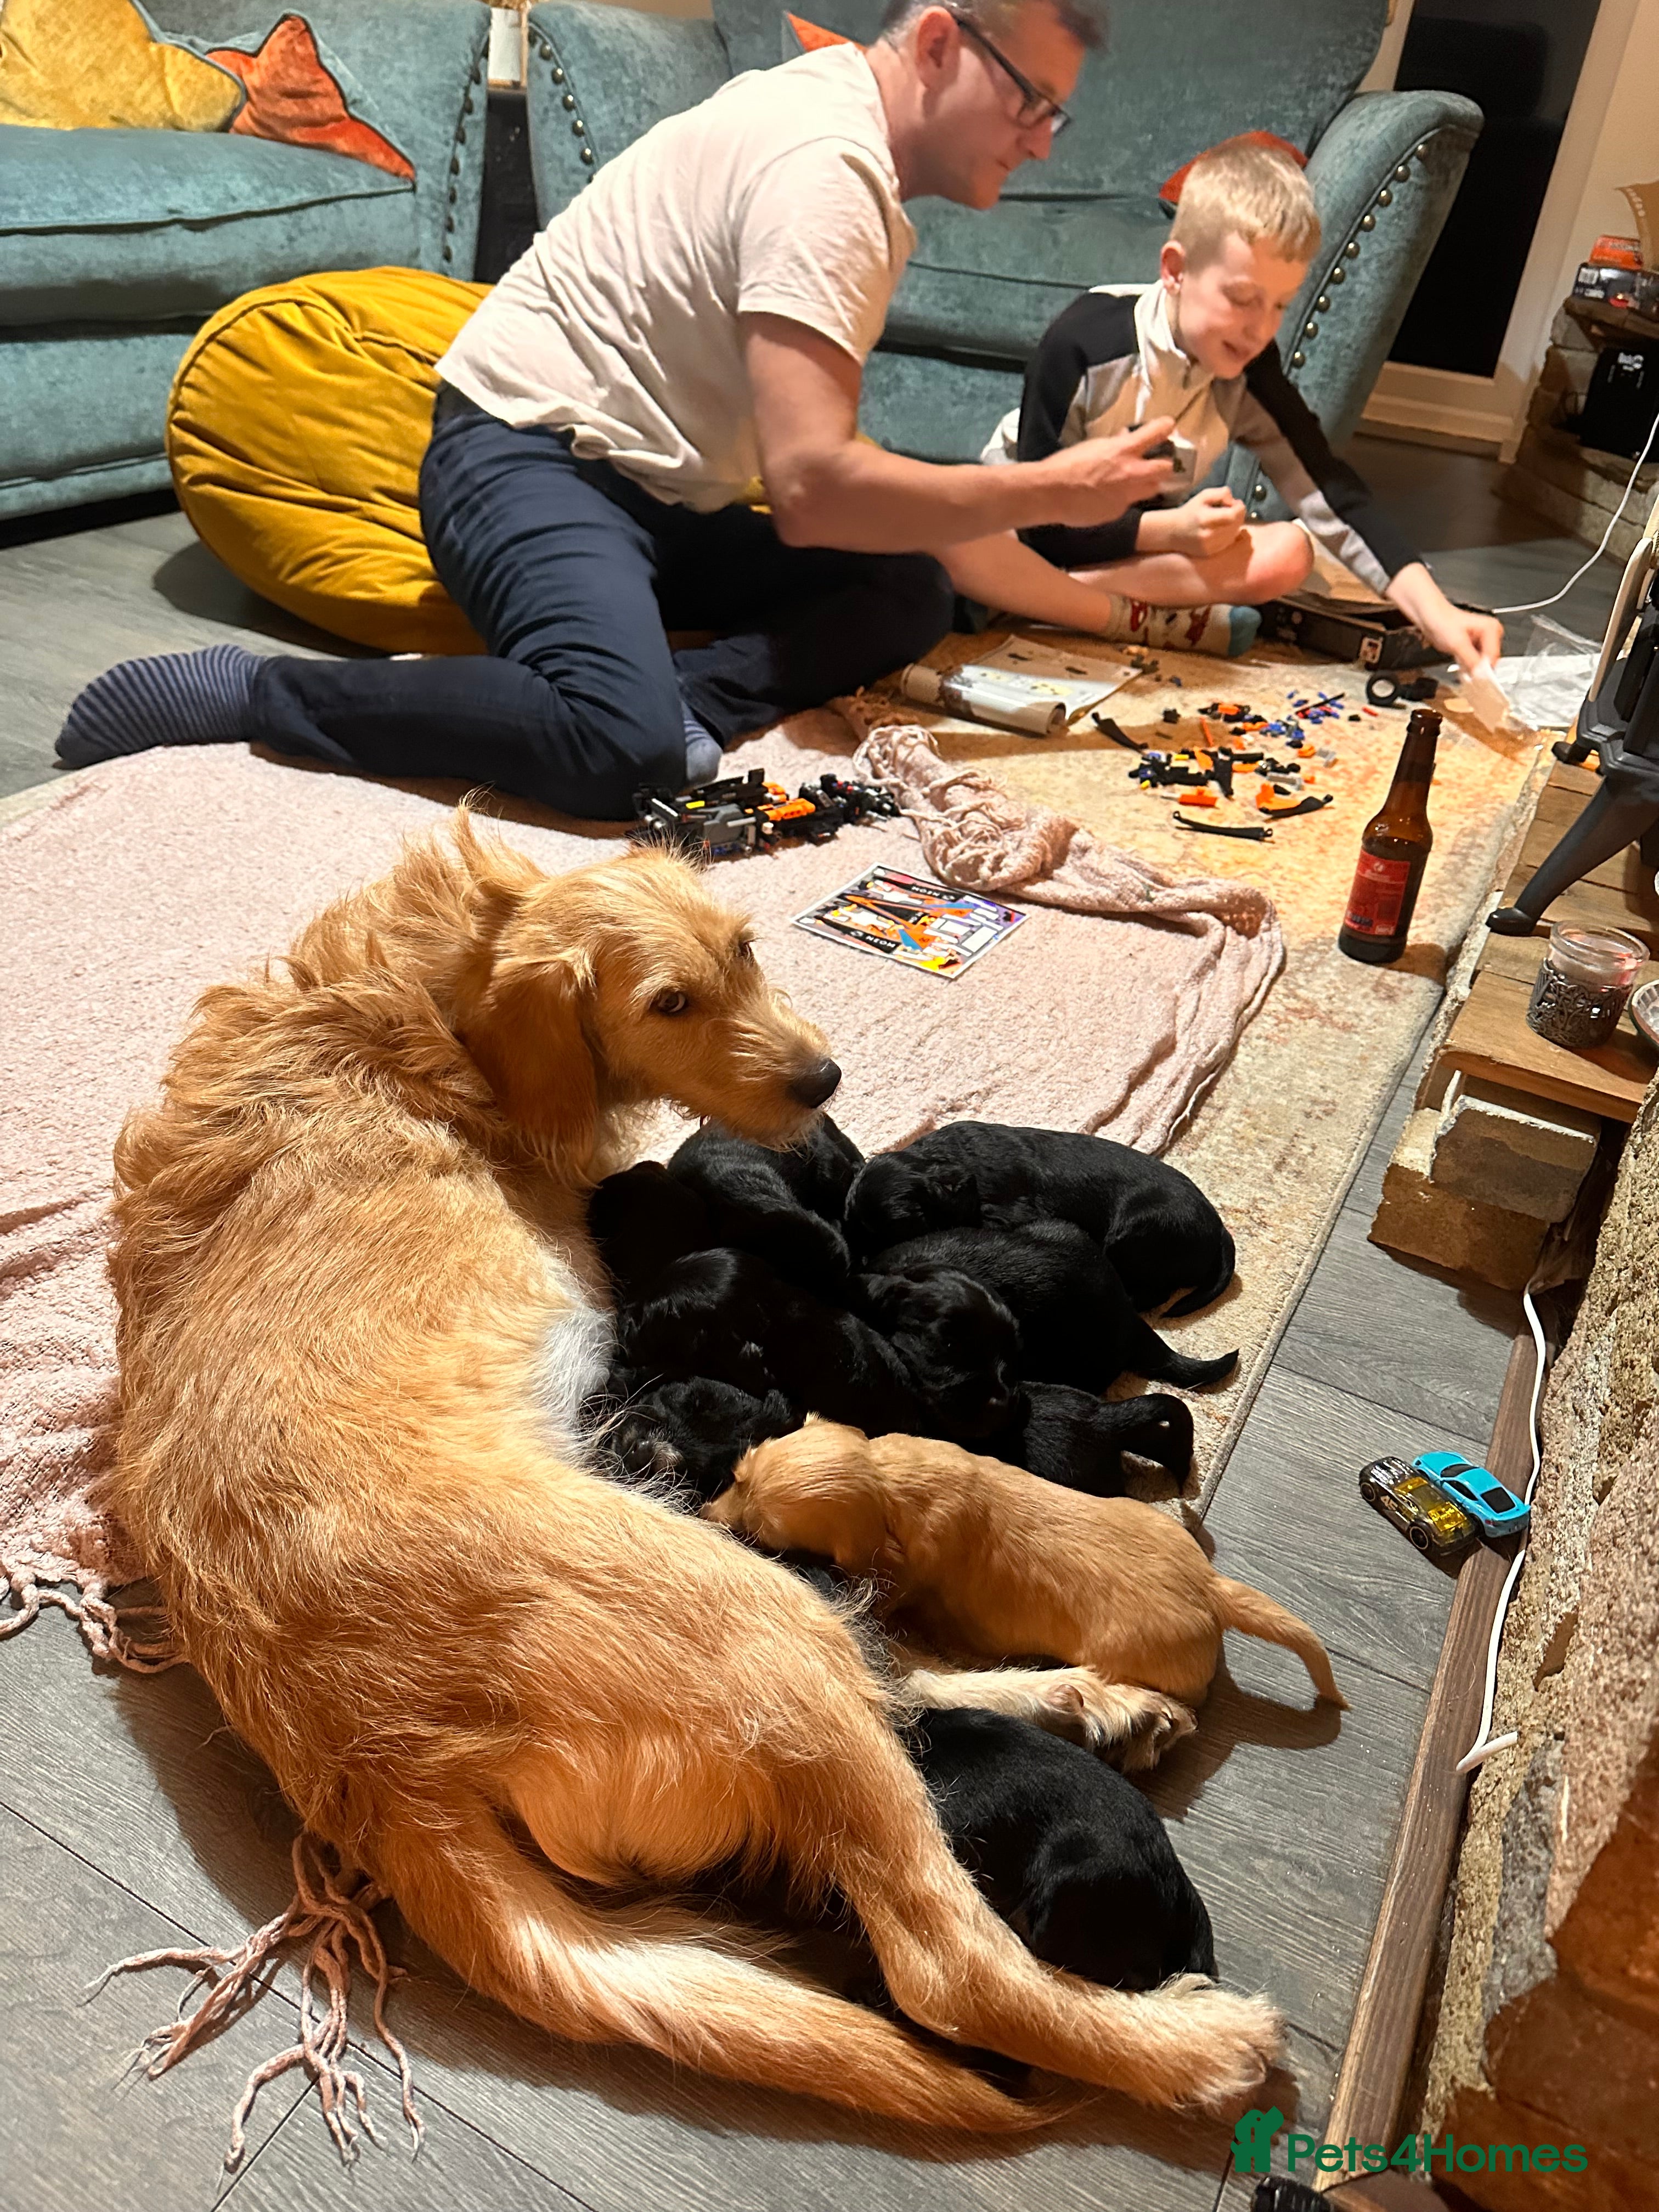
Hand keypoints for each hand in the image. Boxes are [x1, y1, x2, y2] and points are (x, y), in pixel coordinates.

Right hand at [1037, 416, 1177, 527]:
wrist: (1050, 493)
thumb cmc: (1066, 465)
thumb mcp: (1093, 446)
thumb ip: (1114, 444)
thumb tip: (1125, 438)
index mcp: (1124, 450)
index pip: (1156, 433)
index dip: (1165, 427)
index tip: (1168, 426)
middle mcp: (1131, 473)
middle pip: (1166, 468)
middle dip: (1163, 464)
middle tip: (1156, 462)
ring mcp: (1127, 495)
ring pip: (1152, 489)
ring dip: (1149, 483)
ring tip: (1137, 480)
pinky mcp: (1117, 512)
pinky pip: (1129, 503)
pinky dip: (1124, 498)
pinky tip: (1109, 496)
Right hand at [1140, 487, 1246, 558]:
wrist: (1174, 532)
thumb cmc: (1190, 512)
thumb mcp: (1203, 496)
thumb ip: (1221, 493)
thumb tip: (1233, 501)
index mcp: (1204, 519)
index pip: (1232, 515)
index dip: (1239, 508)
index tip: (1237, 503)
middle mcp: (1207, 535)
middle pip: (1235, 525)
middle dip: (1238, 515)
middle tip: (1231, 509)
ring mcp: (1209, 547)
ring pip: (1234, 534)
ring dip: (1234, 524)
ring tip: (1225, 518)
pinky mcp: (1210, 553)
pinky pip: (1228, 542)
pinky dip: (1229, 534)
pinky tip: (1221, 528)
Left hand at [1386, 562, 1503, 673]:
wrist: (1430, 616)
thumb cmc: (1442, 622)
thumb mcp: (1457, 644)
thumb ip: (1471, 660)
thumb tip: (1481, 675)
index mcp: (1491, 629)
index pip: (1493, 657)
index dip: (1485, 671)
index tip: (1478, 683)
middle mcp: (1490, 634)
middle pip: (1489, 661)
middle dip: (1478, 671)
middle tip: (1468, 679)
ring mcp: (1483, 641)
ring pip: (1482, 664)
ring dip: (1472, 670)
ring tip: (1462, 671)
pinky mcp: (1474, 647)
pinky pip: (1475, 662)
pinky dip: (1468, 668)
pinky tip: (1461, 669)